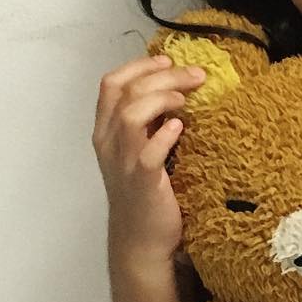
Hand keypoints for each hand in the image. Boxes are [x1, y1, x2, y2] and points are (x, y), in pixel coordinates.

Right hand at [91, 52, 207, 263]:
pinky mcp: (143, 183)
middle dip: (162, 74)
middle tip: (195, 75)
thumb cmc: (147, 193)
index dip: (139, 66)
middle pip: (125, 91)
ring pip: (131, 114)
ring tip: (186, 99)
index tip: (168, 60)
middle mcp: (109, 144)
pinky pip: (148, 153)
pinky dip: (164, 135)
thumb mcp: (139, 151)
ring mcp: (124, 163)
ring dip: (161, 98)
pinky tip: (180, 127)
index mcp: (105, 132)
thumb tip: (175, 91)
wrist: (142, 241)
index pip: (110, 84)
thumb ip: (148, 124)